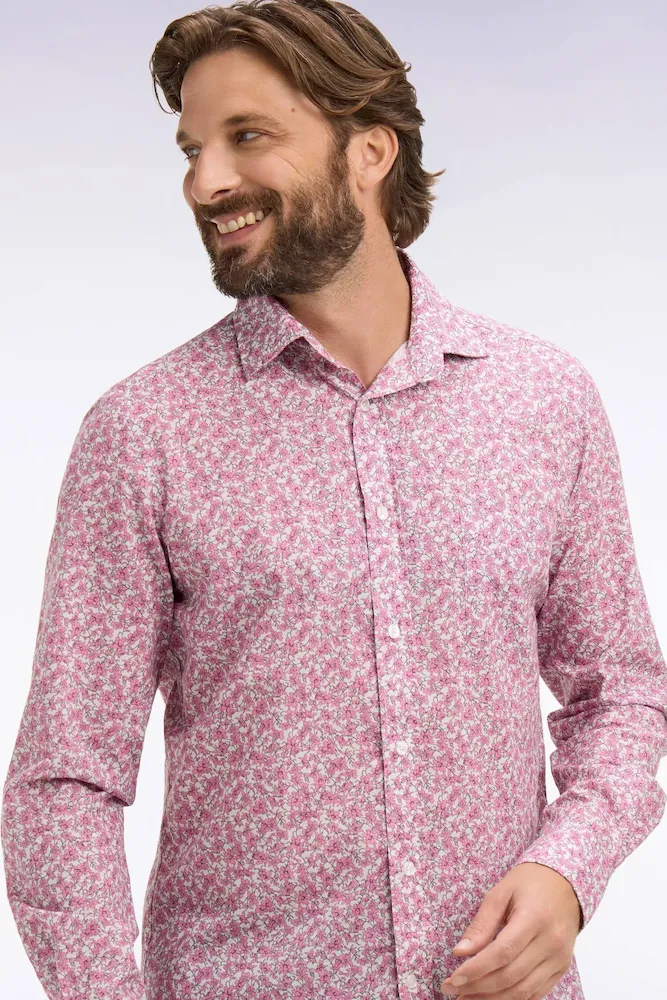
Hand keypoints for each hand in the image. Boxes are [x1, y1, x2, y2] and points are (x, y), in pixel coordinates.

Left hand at [439, 862, 581, 998]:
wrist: (565, 884)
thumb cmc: (530, 883)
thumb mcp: (501, 893)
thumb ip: (482, 924)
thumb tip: (461, 951)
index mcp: (534, 918)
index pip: (501, 953)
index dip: (476, 970)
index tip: (453, 979)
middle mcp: (550, 942)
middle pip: (510, 976)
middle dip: (478, 987)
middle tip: (452, 989)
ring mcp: (559, 959)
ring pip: (523, 991)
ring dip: (493, 999)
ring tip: (467, 997)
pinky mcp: (562, 968)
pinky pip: (536, 992)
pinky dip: (513, 998)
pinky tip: (492, 997)